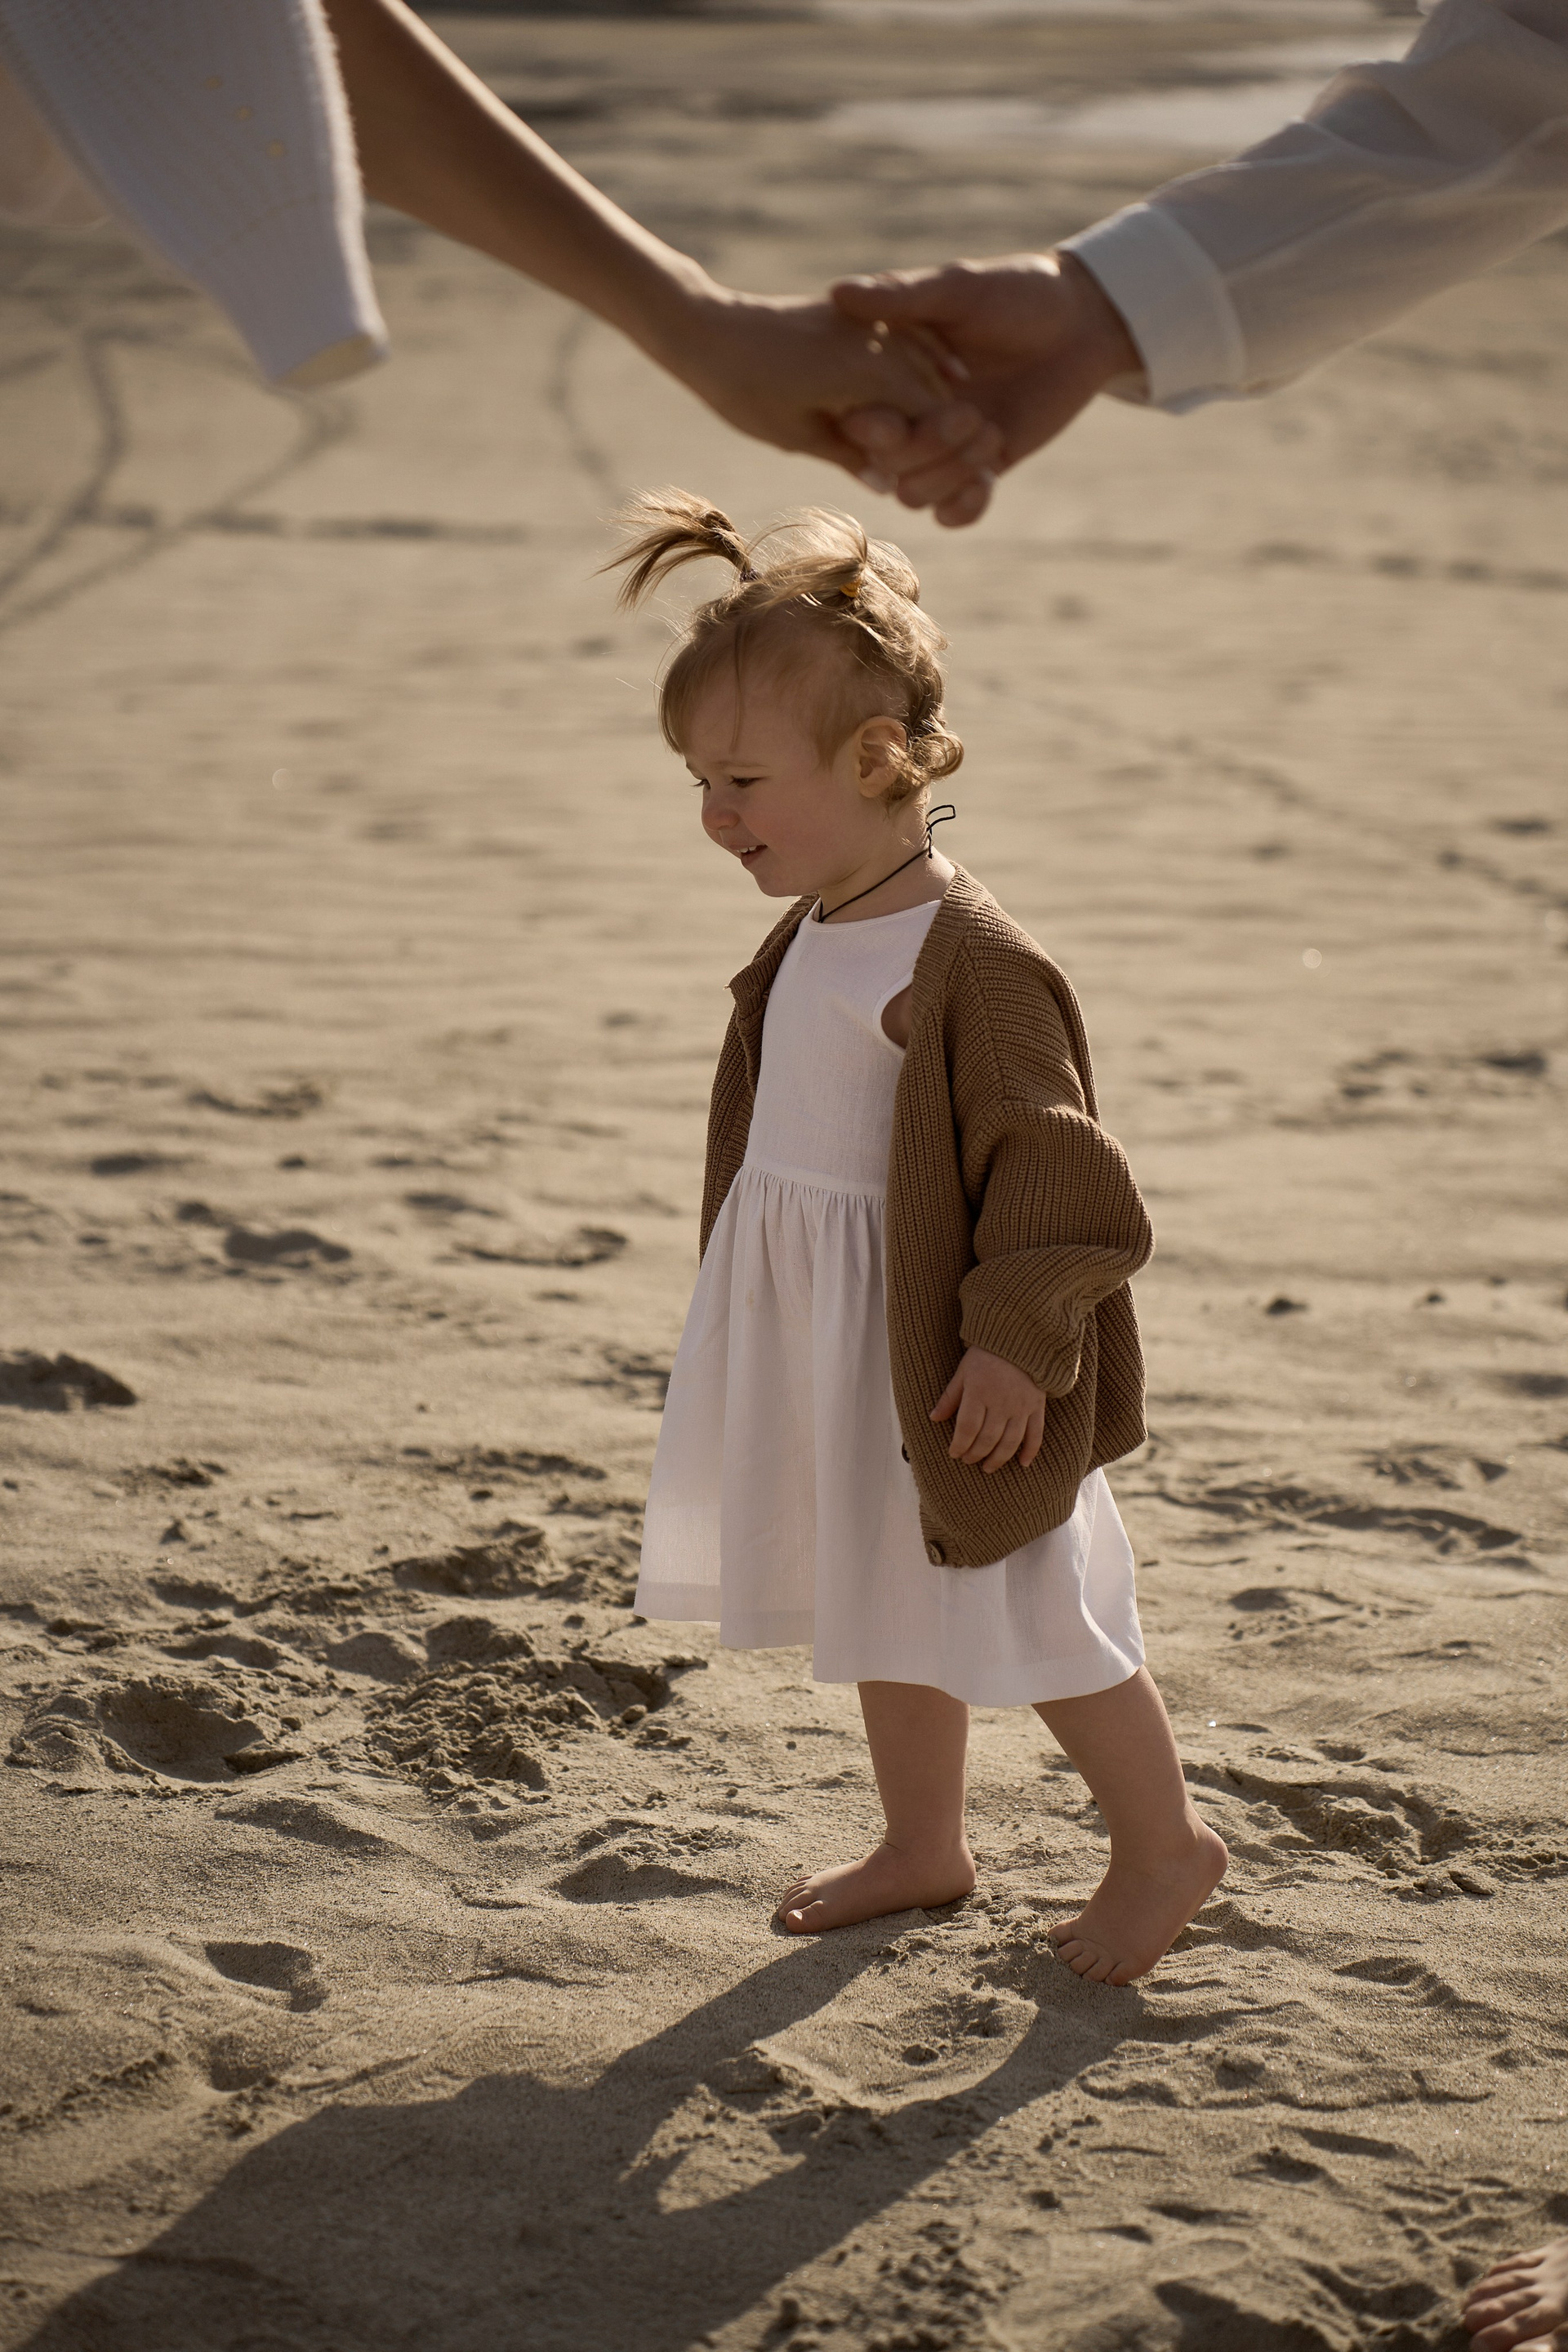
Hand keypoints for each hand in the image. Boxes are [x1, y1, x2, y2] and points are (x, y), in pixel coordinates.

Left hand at [666, 285, 999, 494]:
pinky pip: (909, 336)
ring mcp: (871, 324)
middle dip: (955, 423)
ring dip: (948, 390)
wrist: (710, 330)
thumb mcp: (797, 435)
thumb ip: (849, 455)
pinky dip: (929, 357)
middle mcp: (879, 343)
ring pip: (928, 358)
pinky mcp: (860, 317)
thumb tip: (889, 485)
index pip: (935, 414)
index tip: (968, 475)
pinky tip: (946, 374)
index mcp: (870, 374)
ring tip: (967, 423)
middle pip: (938, 387)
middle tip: (979, 457)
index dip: (953, 448)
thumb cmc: (746, 392)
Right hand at [829, 251, 1141, 525]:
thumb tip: (838, 292)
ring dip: (948, 473)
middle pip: (886, 465)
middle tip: (970, 413)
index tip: (888, 421)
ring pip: (914, 494)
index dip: (869, 430)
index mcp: (891, 375)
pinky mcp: (981, 468)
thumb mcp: (958, 287)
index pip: (858, 420)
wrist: (1080, 319)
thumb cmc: (1016, 291)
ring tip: (992, 430)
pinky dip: (964, 508)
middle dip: (922, 448)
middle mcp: (910, 416)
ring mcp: (944, 448)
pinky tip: (988, 481)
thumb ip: (901, 295)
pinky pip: (952, 513)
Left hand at [930, 1346, 1046, 1472]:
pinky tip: (1023, 1464)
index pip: (967, 1428)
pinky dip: (1030, 1451)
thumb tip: (934, 1418)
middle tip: (968, 1460)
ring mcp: (1021, 1406)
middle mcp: (1000, 1403)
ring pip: (1010, 1442)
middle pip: (987, 1438)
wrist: (1021, 1338)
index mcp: (979, 1393)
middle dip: (975, 1454)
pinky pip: (1035, 1434)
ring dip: (998, 1459)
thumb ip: (950, 1397)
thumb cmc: (987, 1355)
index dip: (959, 1445)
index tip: (954, 1453)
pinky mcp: (1036, 1407)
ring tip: (988, 1468)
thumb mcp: (963, 1372)